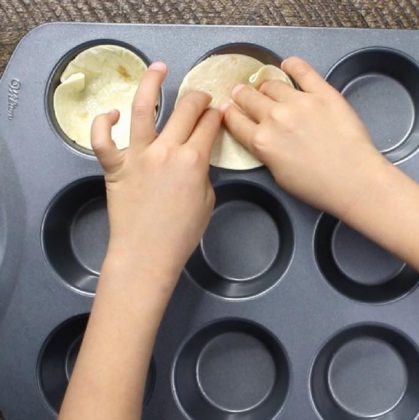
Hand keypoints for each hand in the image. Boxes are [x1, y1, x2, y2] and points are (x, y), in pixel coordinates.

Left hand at [91, 62, 220, 278]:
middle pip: (186, 110)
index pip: (210, 125)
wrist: (147, 254)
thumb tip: (195, 157)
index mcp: (194, 161)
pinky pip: (102, 139)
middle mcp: (166, 151)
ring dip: (151, 83)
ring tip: (158, 68)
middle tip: (202, 96)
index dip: (217, 115)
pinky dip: (104, 122)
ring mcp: (138, 155)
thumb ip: (202, 172)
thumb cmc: (181, 234)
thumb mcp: (207, 201)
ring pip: (142, 108)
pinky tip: (113, 114)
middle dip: (199, 97)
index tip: (220, 111)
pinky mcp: (114, 166)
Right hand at [222, 57, 387, 219]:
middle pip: (249, 98)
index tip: (227, 109)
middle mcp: (275, 118)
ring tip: (265, 86)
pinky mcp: (322, 93)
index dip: (228, 113)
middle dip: (242, 95)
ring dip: (264, 85)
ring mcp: (299, 102)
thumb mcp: (279, 176)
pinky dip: (292, 65)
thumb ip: (265, 153)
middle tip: (242, 93)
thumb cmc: (320, 187)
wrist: (354, 180)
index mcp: (261, 142)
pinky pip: (302, 70)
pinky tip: (287, 65)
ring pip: (271, 84)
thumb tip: (263, 139)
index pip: (235, 121)